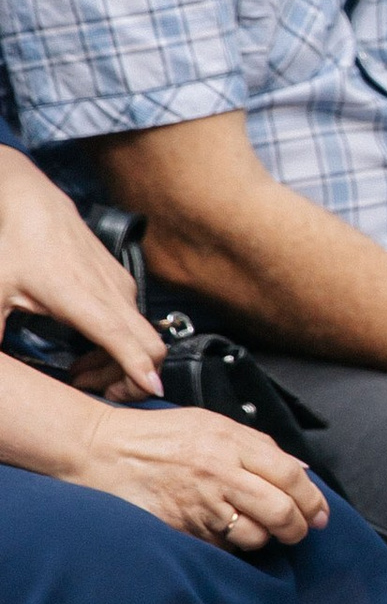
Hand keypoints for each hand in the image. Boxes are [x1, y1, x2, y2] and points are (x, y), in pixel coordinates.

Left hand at [0, 147, 163, 391]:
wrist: (38, 208)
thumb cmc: (18, 247)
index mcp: (82, 298)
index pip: (124, 339)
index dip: (139, 369)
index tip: (151, 391)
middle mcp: (112, 294)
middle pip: (149, 348)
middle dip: (131, 381)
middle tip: (96, 396)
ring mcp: (122, 290)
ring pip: (144, 341)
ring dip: (120, 367)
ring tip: (81, 375)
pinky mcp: (123, 288)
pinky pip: (136, 328)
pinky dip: (120, 348)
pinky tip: (87, 352)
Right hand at [64, 398, 326, 547]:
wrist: (103, 450)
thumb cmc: (158, 435)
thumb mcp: (211, 423)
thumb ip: (257, 445)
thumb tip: (300, 470)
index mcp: (231, 442)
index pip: (290, 476)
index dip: (313, 500)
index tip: (320, 515)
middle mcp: (219, 473)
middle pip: (280, 511)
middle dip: (298, 528)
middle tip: (299, 532)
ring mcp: (199, 503)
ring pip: (253, 536)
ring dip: (264, 540)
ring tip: (258, 532)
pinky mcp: (181, 527)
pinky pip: (220, 546)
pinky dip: (229, 545)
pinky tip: (223, 533)